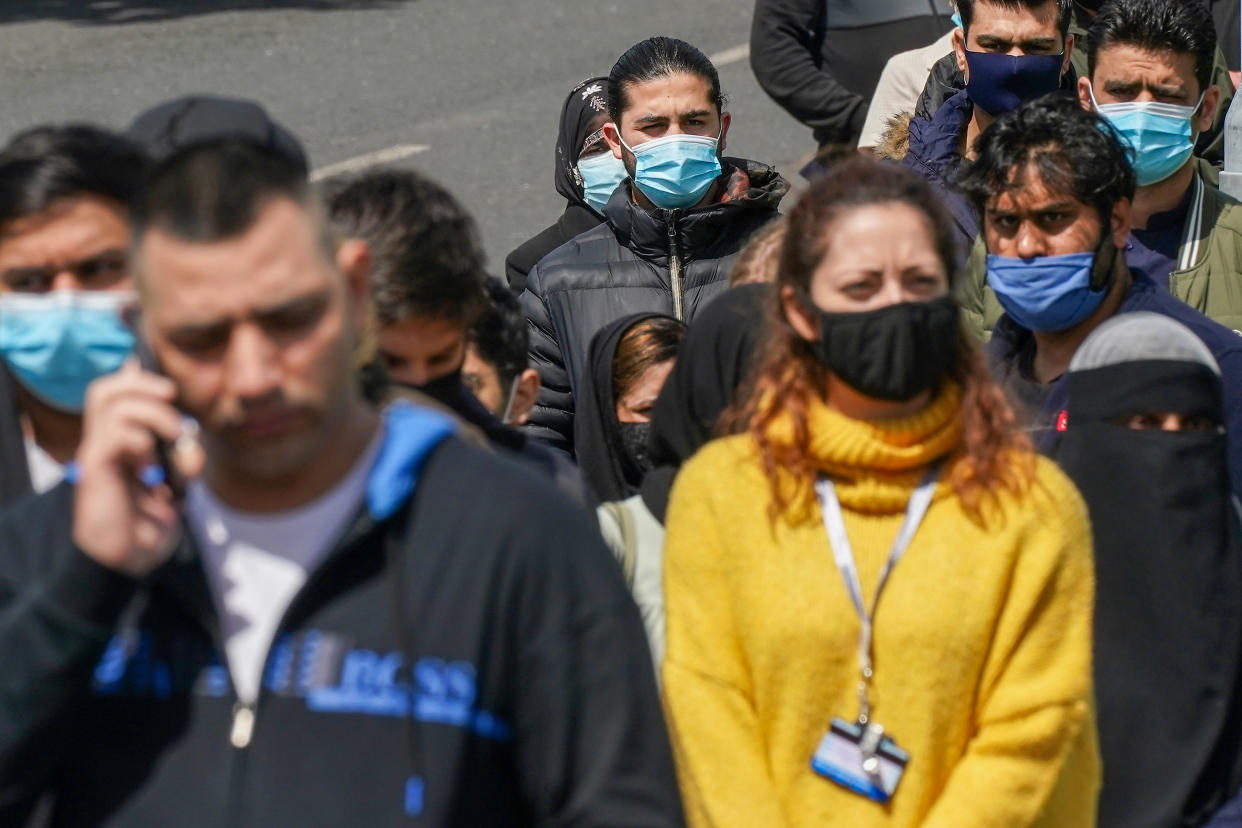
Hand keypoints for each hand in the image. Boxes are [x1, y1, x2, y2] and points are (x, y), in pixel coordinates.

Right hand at [72, 360, 203, 576]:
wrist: (133, 557)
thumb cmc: (152, 521)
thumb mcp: (177, 479)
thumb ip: (181, 453)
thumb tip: (188, 433)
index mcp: (119, 441)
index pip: (112, 392)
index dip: (136, 379)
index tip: (169, 391)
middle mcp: (103, 443)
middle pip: (104, 390)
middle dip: (142, 385)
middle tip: (171, 397)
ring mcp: (96, 454)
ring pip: (114, 407)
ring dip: (155, 416)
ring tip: (172, 440)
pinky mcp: (96, 469)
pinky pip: (116, 435)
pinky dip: (142, 443)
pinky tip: (151, 468)